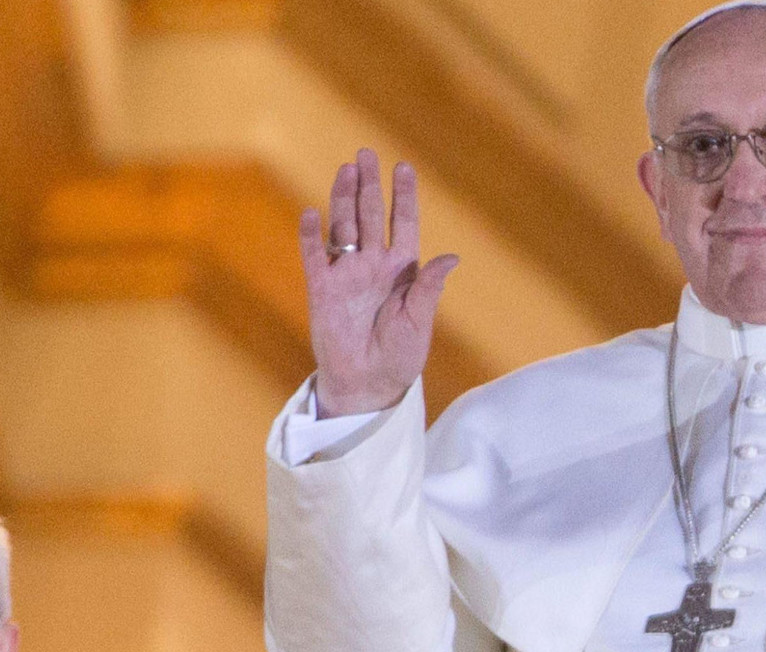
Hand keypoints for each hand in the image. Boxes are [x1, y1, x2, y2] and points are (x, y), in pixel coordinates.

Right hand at [299, 148, 459, 417]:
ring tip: (346, 169)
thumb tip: (453, 257)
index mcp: (403, 271)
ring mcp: (346, 274)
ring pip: (344, 226)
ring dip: (344, 199)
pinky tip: (314, 214)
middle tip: (366, 154)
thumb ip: (429, 287)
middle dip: (370, 185)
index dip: (403, 197)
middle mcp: (374, 265)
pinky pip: (315, 256)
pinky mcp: (321, 289)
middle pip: (371, 216)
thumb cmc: (400, 356)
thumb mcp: (420, 321)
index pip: (404, 224)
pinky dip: (312, 236)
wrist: (368, 383)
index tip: (404, 167)